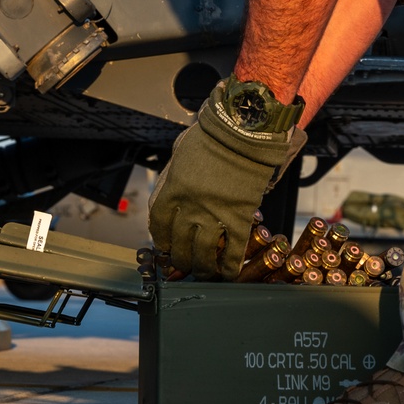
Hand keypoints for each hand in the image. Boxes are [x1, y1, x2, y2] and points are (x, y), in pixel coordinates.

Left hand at [148, 86, 304, 279]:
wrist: (245, 130)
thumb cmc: (213, 135)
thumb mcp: (181, 153)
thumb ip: (174, 177)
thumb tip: (170, 194)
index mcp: (173, 188)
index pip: (159, 224)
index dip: (161, 240)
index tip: (165, 247)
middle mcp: (190, 205)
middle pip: (179, 244)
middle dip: (180, 260)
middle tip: (183, 266)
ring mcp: (216, 213)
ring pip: (204, 252)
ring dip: (203, 267)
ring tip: (204, 272)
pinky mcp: (240, 216)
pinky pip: (234, 248)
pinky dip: (230, 264)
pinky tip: (229, 272)